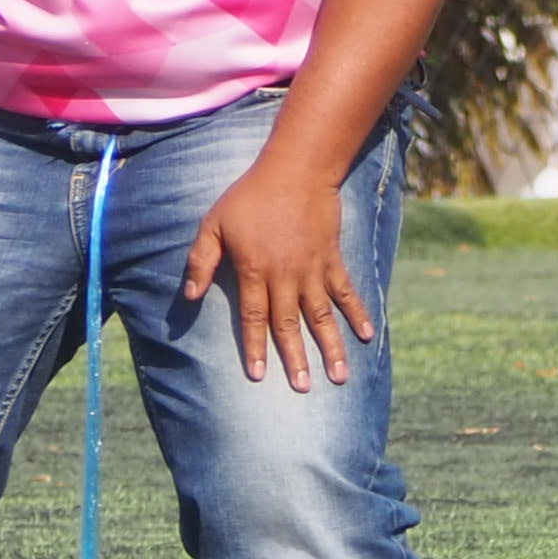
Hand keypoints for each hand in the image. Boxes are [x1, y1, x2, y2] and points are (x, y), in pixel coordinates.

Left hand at [183, 149, 375, 388]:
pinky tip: (368, 335)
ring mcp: (313, 270)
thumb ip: (201, 262)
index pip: (253, 318)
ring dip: (330, 346)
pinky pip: (346, 292)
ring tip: (338, 375)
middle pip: (290, 324)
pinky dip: (358, 313)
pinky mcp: (332, 259)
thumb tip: (189, 296)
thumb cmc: (249, 197)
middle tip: (303, 387)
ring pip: (322, 316)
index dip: (255, 348)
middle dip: (296, 358)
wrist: (296, 171)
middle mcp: (286, 276)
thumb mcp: (213, 225)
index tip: (259, 375)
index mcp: (255, 271)